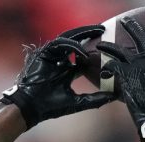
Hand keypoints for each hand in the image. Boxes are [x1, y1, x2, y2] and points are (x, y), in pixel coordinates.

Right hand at [0, 25, 114, 129]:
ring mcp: (52, 56)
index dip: (95, 53)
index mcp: (66, 71)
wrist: (31, 108)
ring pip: (68, 39)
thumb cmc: (51, 107)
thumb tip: (114, 97)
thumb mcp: (78, 102)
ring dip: (83, 34)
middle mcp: (59, 61)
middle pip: (76, 43)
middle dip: (89, 36)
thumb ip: (96, 99)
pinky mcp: (45, 53)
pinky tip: (83, 53)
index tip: (109, 49)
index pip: (82, 58)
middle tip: (104, 30)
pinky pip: (60, 44)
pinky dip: (72, 46)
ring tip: (97, 31)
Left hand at [97, 16, 144, 140]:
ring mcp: (137, 66)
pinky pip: (112, 65)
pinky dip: (106, 66)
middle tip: (126, 21)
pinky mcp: (125, 75)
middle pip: (141, 38)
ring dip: (111, 43)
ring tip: (103, 39)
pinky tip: (101, 67)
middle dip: (133, 27)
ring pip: (121, 49)